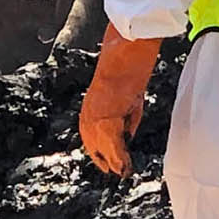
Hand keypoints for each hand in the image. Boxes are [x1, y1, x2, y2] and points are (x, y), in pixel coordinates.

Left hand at [80, 25, 162, 176]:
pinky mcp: (106, 112)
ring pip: (100, 144)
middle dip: (104, 158)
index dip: (100, 150)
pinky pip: (110, 141)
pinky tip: (123, 165)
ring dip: (111, 160)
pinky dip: (117, 155)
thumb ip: (125, 116)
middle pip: (93, 142)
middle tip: (115, 172)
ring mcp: (95, 112)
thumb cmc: (129, 63)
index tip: (108, 164)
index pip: (91, 134)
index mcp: (93, 104)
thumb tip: (126, 138)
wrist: (129, 46)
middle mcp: (89, 110)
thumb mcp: (129, 95)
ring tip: (122, 171)